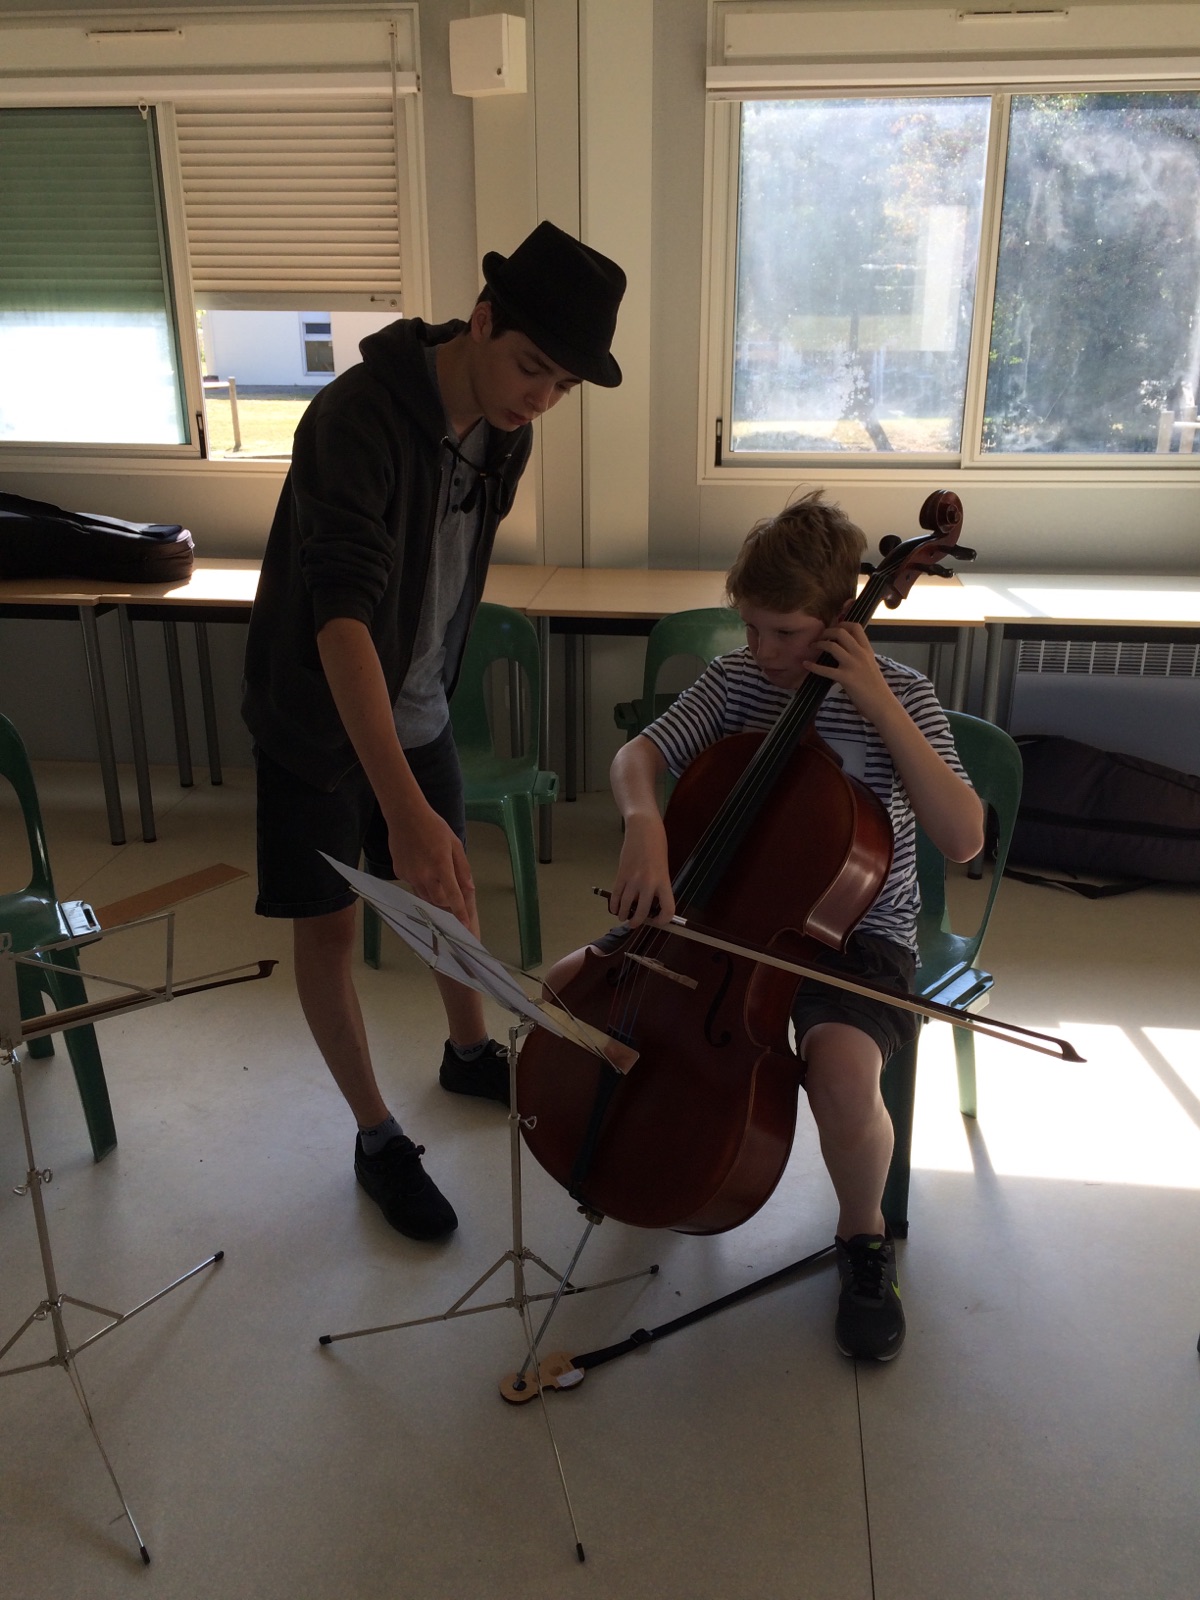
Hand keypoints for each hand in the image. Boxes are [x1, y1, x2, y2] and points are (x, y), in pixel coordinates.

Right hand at [387, 803, 476, 928]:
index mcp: (441, 866)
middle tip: (453, 904)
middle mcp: (424, 874)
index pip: (453, 896)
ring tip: (439, 888)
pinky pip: (413, 885)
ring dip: (434, 896)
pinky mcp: (400, 873)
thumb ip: (462, 868)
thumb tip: (469, 888)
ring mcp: (410, 875)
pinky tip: (422, 869)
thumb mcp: (455, 844)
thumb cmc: (434, 827)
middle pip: (438, 901)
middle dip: (447, 905)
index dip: (460, 913)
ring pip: (424, 896)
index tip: (464, 926)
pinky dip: (421, 884)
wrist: (405, 815)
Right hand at [609, 814, 674, 927]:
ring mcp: (633, 879)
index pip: (668, 909)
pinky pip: (617, 894)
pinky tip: (615, 908)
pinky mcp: (621, 874)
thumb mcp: (663, 868)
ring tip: (622, 917)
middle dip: (637, 922)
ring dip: (623, 914)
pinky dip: (614, 904)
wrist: (644, 830)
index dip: (663, 920)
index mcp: (663, 881)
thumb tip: (649, 903)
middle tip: (634, 923)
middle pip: (643, 912)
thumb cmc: (656, 847)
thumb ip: (657, 886)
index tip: (657, 921)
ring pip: (627, 905)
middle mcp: (649, 883)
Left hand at [803, 621, 893, 723]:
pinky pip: (825, 669)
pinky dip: (813, 666)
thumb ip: (860, 657)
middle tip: (819, 637)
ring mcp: (853, 665)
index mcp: (867, 650)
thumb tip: (845, 651)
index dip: (842, 624)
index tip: (833, 628)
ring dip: (819, 644)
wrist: (883, 705)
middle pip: (841, 632)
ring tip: (812, 647)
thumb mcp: (870, 666)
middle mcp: (860, 654)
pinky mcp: (846, 678)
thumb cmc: (876, 688)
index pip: (856, 627)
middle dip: (827, 631)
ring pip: (832, 646)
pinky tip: (806, 664)